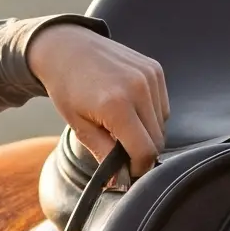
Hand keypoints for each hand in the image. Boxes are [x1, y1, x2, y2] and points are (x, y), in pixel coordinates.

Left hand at [26, 21, 168, 176]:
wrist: (66, 47)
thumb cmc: (67, 88)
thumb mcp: (79, 126)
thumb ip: (104, 154)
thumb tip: (120, 183)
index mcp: (116, 106)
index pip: (145, 151)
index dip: (138, 168)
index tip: (127, 172)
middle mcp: (138, 89)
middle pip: (157, 139)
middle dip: (142, 152)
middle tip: (121, 150)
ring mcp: (149, 76)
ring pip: (163, 124)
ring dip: (147, 133)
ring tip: (121, 125)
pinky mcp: (155, 69)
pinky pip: (162, 105)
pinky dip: (151, 115)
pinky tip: (129, 108)